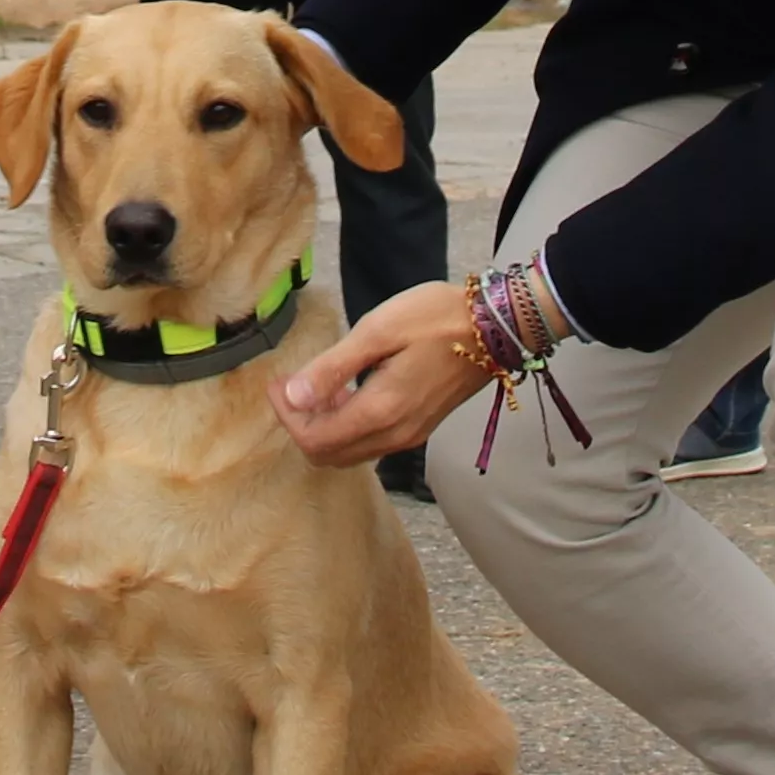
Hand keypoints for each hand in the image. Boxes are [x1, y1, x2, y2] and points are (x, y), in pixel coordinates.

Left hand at [273, 281, 494, 465]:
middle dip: (301, 424)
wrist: (496, 326)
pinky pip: (371, 443)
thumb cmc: (435, 319)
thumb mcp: (376, 332)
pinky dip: (348, 426)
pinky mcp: (420, 428)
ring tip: (319, 384)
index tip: (278, 383)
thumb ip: (332, 368)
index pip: (313, 440)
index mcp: (380, 412)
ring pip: (349, 453)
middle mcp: (394, 435)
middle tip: (292, 385)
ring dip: (324, 426)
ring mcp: (410, 436)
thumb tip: (292, 397)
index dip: (286, 416)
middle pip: (328, 455)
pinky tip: (349, 390)